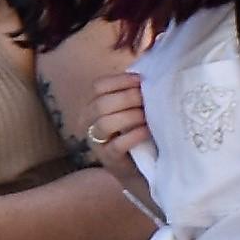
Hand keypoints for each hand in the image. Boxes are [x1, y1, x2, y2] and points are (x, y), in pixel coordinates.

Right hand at [80, 51, 152, 165]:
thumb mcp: (132, 108)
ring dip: (130, 116)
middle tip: (148, 100)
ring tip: (148, 116)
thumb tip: (150, 71)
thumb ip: (133, 92)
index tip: (142, 81)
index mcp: (93, 105)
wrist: (141, 168)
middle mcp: (89, 123)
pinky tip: (147, 131)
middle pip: (102, 103)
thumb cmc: (137, 132)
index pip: (99, 86)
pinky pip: (117, 145)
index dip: (120, 81)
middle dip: (128, 98)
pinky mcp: (108, 160)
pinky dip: (134, 135)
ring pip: (105, 123)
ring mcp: (96, 142)